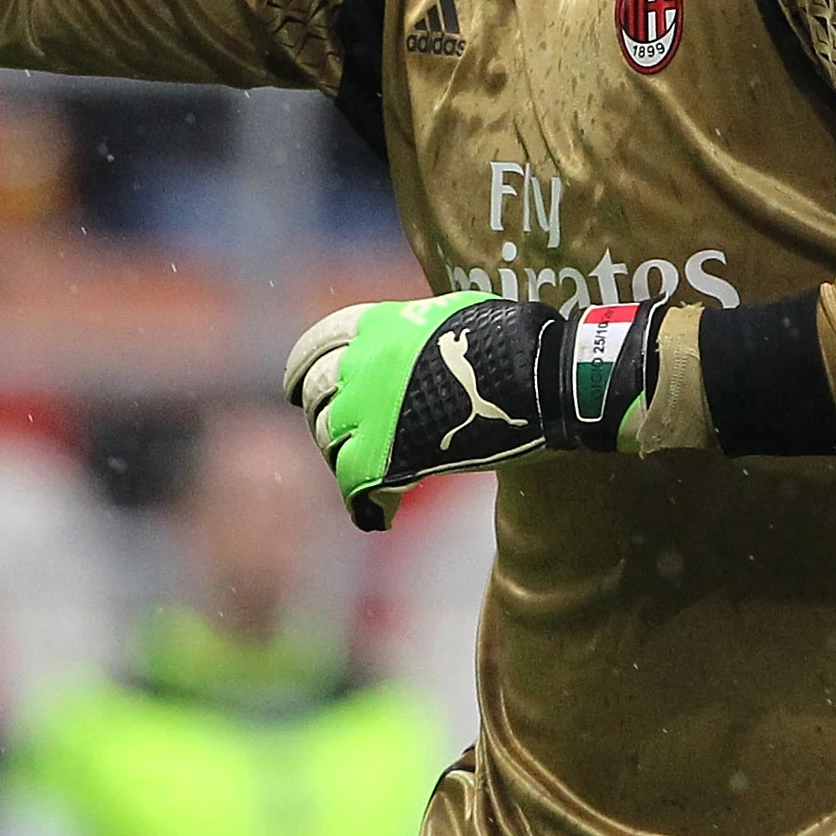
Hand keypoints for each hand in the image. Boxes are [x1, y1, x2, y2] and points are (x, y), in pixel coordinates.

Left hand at [282, 293, 670, 529]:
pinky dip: (366, 507)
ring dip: (345, 461)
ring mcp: (367, 411)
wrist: (540, 379)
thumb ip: (413, 335)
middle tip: (341, 442)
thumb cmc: (515, 344)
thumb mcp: (450, 318)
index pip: (316, 345)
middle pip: (318, 397)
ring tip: (372, 479)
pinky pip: (354, 489)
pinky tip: (380, 517)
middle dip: (324, 419)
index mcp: (376, 325)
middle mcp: (360, 365)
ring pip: (330, 443)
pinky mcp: (383, 457)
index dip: (302, 370)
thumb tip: (410, 349)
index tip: (295, 390)